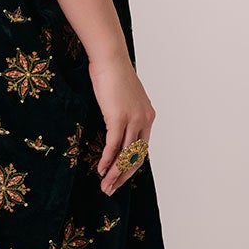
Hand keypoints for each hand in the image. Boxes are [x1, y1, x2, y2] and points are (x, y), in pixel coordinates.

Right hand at [88, 47, 155, 195]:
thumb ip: (124, 113)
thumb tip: (116, 127)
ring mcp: (133, 119)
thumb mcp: (123, 97)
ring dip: (115, 173)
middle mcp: (144, 120)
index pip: (142, 148)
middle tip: (111, 189)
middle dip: (124, 176)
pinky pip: (113, 145)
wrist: (110, 59)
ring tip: (105, 186)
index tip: (119, 177)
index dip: (130, 165)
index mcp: (148, 116)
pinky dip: (107, 160)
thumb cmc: (113, 74)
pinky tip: (101, 169)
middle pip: (137, 156)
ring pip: (125, 154)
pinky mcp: (118, 118)